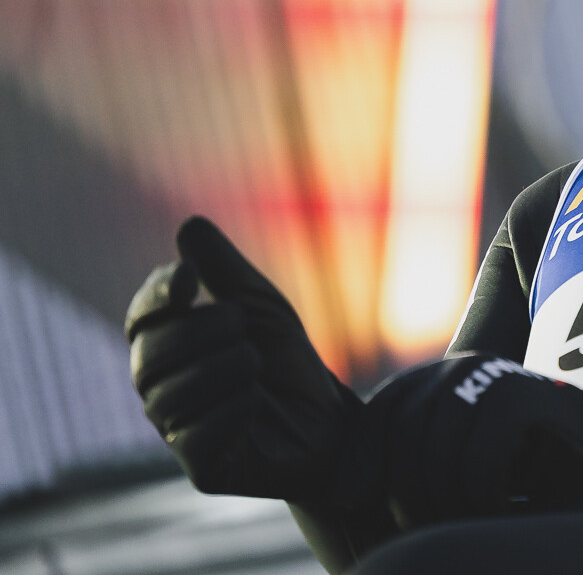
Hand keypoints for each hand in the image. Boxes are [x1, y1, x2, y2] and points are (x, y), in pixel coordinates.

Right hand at [125, 216, 360, 499]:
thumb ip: (226, 271)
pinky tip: (256, 403)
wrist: (330, 418)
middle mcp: (161, 388)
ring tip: (256, 366)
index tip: (190, 279)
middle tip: (246, 329)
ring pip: (171, 395)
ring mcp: (176, 429)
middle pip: (150, 353)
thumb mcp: (260, 306)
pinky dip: (235, 409)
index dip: (157, 295)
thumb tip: (190, 226)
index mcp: (169, 347)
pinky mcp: (200, 465)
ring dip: (227, 368)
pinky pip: (197, 435)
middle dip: (205, 331)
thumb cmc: (287, 361)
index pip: (141, 317)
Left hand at [356, 354, 582, 528]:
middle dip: (406, 494)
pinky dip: (482, 495)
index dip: (357, 459)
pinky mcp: (526, 395)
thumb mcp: (453, 461)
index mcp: (435, 380)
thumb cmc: (517, 471)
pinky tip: (498, 509)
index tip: (349, 501)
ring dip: (447, 501)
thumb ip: (410, 459)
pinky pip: (479, 457)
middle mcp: (460, 368)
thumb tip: (338, 496)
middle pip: (403, 436)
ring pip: (437, 450)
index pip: (378, 415)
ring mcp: (495, 376)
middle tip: (425, 531)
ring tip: (467, 523)